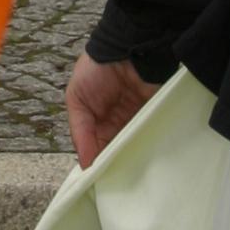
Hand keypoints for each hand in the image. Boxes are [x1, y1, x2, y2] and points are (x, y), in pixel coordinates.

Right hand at [65, 51, 160, 169]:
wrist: (127, 47)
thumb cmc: (96, 70)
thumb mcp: (77, 99)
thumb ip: (80, 132)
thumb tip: (85, 164)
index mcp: (94, 120)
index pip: (94, 148)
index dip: (96, 162)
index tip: (99, 180)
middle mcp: (115, 123)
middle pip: (114, 150)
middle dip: (115, 163)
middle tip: (118, 182)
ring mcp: (135, 120)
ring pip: (132, 146)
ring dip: (132, 157)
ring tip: (132, 175)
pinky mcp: (153, 116)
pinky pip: (150, 136)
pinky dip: (149, 146)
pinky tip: (147, 159)